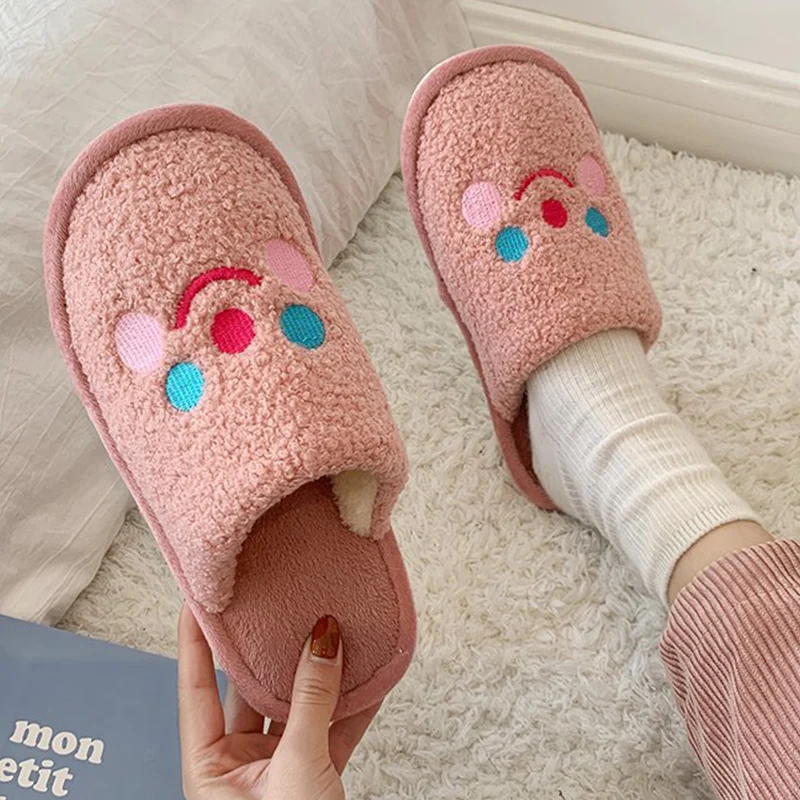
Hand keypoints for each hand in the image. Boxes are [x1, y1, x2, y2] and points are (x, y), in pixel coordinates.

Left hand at [178, 606, 379, 799]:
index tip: (201, 598)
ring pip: (296, 707)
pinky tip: (367, 681)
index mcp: (209, 766)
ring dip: (320, 677)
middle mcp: (238, 763)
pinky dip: (351, 708)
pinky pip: (331, 729)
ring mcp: (276, 768)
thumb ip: (312, 701)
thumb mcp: (296, 767)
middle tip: (282, 607)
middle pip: (252, 690)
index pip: (197, 687)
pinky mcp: (313, 775)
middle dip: (272, 651)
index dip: (196, 641)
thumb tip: (323, 641)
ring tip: (333, 635)